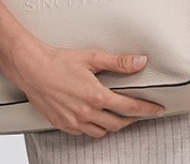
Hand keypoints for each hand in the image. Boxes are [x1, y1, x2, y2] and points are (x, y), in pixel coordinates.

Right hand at [0, 39, 166, 136]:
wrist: (32, 69)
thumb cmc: (59, 61)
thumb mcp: (93, 57)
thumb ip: (119, 62)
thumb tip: (140, 62)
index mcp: (96, 96)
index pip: (130, 107)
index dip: (146, 109)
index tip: (157, 109)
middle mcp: (87, 113)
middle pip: (118, 124)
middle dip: (132, 119)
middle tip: (140, 112)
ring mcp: (74, 122)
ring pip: (101, 131)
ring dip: (113, 124)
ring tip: (118, 115)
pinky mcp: (62, 124)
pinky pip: (84, 133)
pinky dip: (93, 127)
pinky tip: (95, 118)